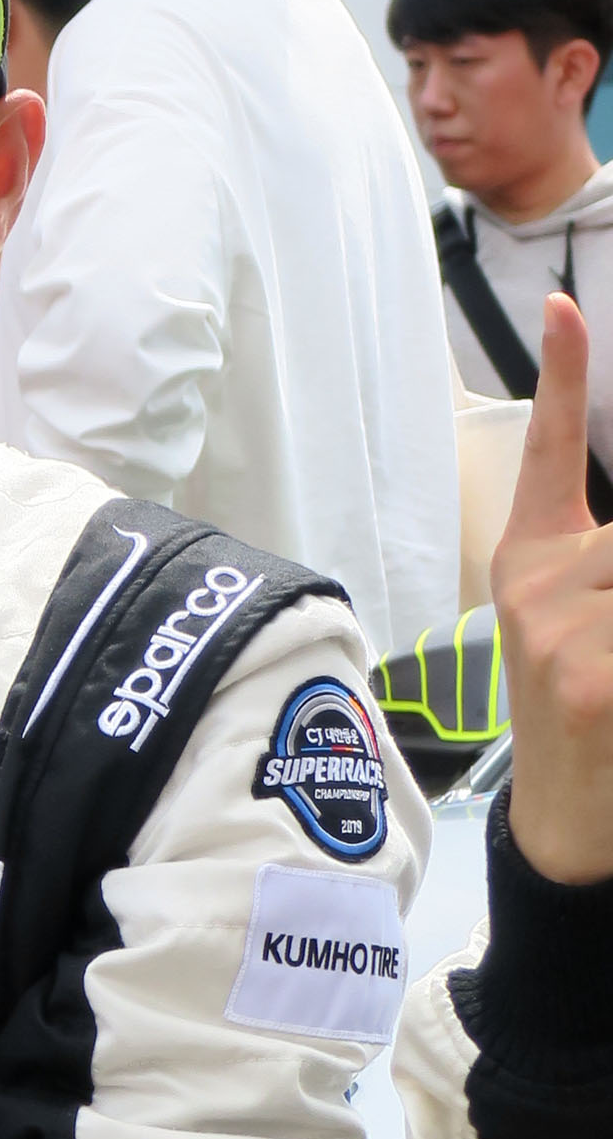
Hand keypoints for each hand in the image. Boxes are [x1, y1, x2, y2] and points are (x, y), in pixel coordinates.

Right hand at [493, 294, 612, 885]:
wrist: (571, 830)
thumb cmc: (598, 721)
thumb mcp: (589, 630)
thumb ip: (606, 570)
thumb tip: (612, 549)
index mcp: (532, 567)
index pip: (550, 454)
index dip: (561, 379)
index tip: (564, 308)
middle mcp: (535, 586)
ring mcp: (559, 628)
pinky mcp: (589, 673)